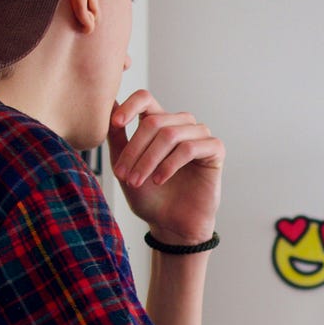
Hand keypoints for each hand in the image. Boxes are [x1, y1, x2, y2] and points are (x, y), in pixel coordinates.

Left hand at [107, 90, 223, 244]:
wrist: (170, 225)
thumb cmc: (148, 196)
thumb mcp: (124, 166)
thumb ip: (117, 137)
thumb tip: (108, 104)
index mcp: (159, 123)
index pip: (146, 98)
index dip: (130, 106)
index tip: (116, 123)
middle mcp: (181, 125)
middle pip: (154, 120)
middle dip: (135, 149)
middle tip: (122, 174)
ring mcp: (199, 136)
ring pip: (170, 134)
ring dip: (149, 159)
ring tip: (137, 181)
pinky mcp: (215, 151)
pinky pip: (190, 148)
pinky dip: (170, 164)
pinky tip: (159, 180)